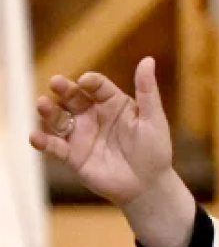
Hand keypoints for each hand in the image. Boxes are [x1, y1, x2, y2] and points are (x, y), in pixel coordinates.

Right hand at [29, 57, 172, 206]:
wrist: (148, 186)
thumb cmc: (154, 150)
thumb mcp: (153, 119)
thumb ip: (147, 91)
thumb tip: (148, 60)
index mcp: (112, 103)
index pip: (96, 86)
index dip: (90, 81)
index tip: (85, 81)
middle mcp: (92, 115)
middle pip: (72, 96)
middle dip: (63, 88)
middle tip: (57, 82)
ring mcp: (80, 134)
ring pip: (58, 118)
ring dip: (48, 110)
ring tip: (43, 104)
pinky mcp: (72, 156)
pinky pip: (54, 146)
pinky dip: (43, 140)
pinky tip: (36, 137)